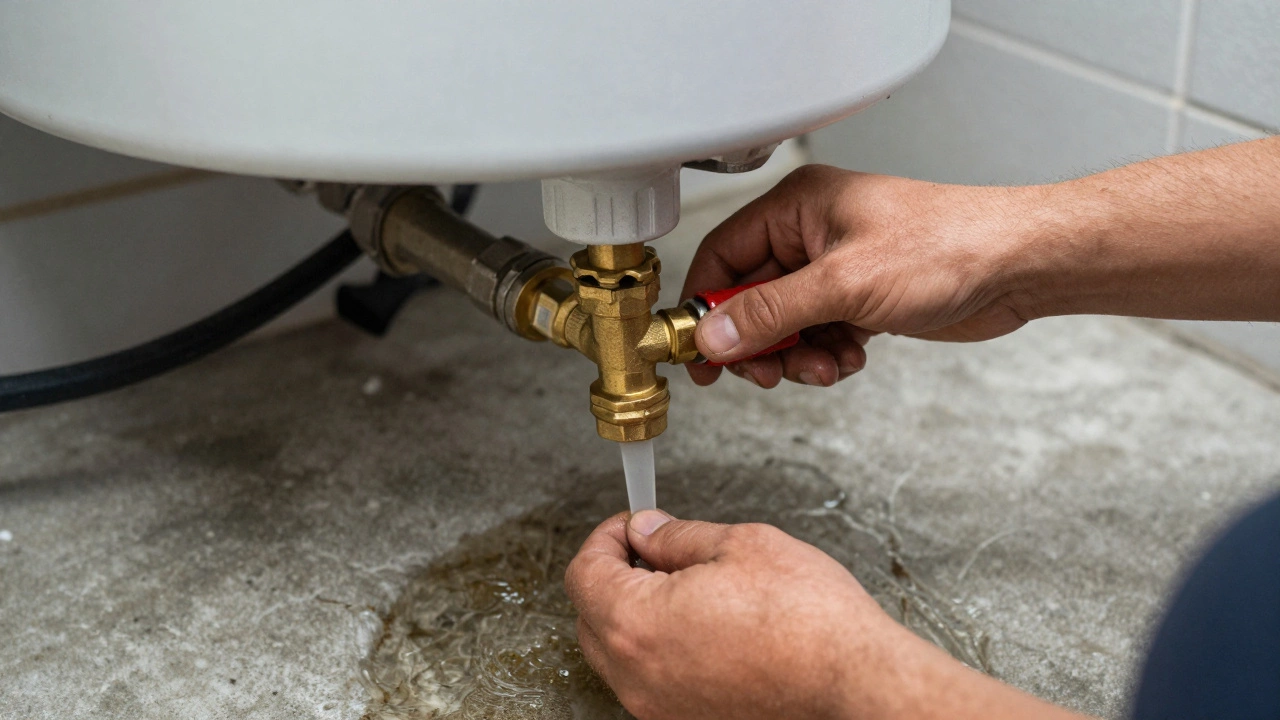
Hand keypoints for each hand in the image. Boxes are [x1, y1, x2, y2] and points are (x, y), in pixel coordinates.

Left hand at [564, 510, 1082, 719]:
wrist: (855, 682)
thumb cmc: (808, 619)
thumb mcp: (740, 546)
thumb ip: (677, 537)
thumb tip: (646, 530)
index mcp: (637, 623)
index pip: (583, 573)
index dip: (606, 537)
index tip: (633, 525)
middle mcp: (637, 675)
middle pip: (591, 615)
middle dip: (615, 575)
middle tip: (656, 551)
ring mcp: (657, 707)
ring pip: (618, 653)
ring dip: (635, 614)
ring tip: (688, 589)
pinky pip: (649, 680)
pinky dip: (659, 650)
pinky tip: (705, 628)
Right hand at [682, 165, 1039, 387]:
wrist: (1016, 266)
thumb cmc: (949, 245)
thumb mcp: (845, 284)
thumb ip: (771, 312)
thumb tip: (714, 334)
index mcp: (797, 208)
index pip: (722, 257)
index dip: (704, 306)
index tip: (697, 350)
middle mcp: (811, 236)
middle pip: (750, 299)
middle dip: (758, 342)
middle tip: (767, 371)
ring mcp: (837, 269)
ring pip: (785, 325)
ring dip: (797, 355)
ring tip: (824, 365)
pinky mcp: (860, 298)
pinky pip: (819, 335)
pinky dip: (826, 355)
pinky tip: (851, 357)